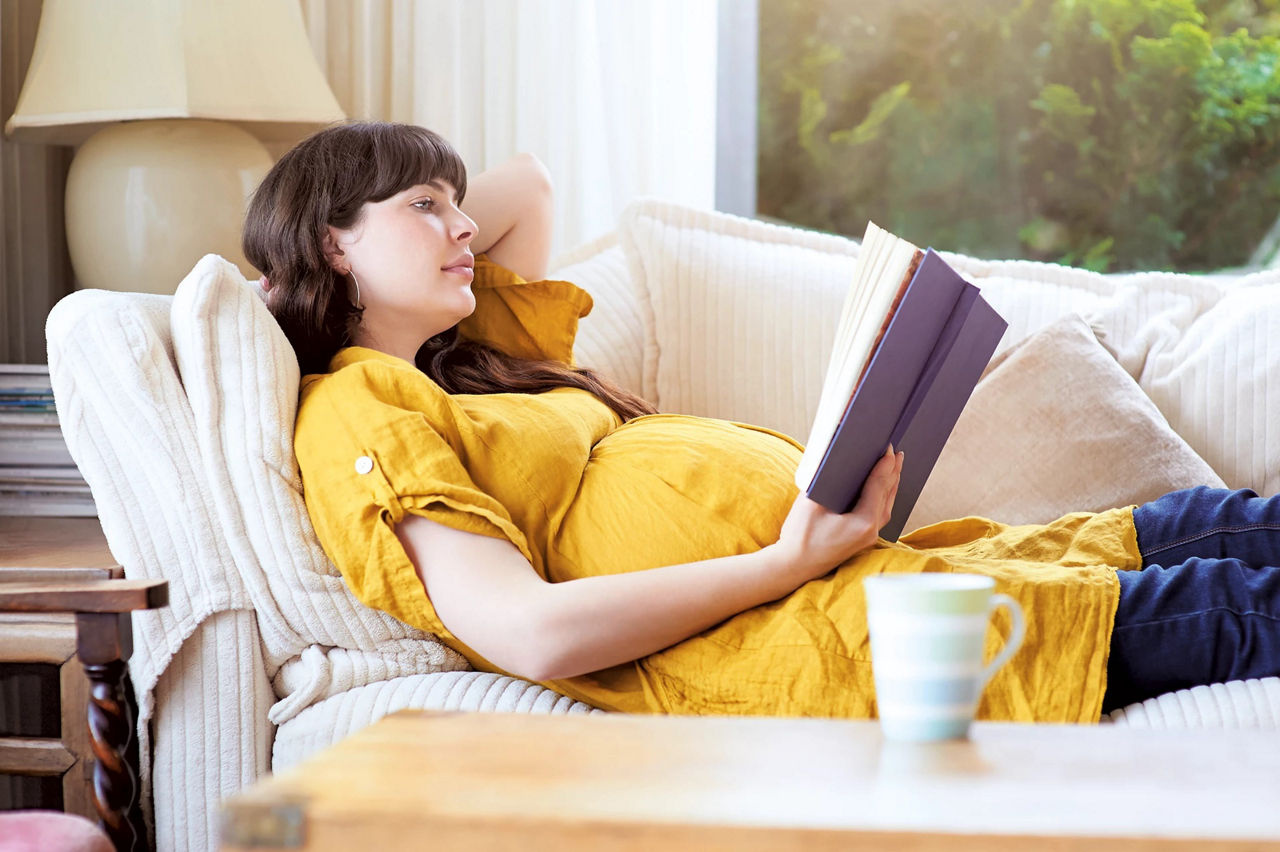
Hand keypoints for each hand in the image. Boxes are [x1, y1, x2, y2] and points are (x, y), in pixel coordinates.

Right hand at [770, 446, 903, 584]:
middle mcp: (872, 530)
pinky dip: (884, 495)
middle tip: (895, 450)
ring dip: (891, 483)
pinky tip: (882, 488)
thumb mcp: (811, 503)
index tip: (888, 446)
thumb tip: (838, 460)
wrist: (794, 566)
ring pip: (888, 503)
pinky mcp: (863, 538)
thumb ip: (827, 480)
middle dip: (893, 470)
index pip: (879, 485)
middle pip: (889, 493)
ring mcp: (870, 536)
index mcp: (864, 521)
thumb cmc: (800, 536)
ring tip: (894, 464)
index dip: (884, 463)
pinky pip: (880, 512)